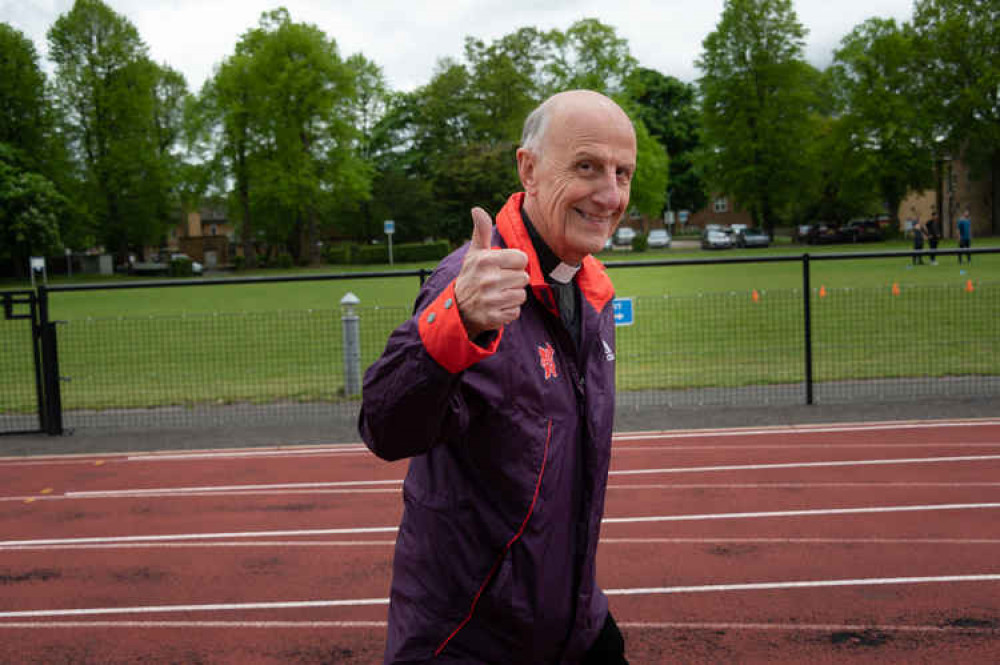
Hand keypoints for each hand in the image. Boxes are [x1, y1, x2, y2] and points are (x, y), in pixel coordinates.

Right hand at [454, 207, 528, 338]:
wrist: (457, 308)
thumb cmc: (472, 275)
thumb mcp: (475, 253)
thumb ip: (481, 231)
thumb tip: (476, 209)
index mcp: (485, 260)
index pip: (522, 259)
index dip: (515, 263)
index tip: (503, 267)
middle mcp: (487, 280)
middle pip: (524, 277)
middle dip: (514, 280)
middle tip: (499, 282)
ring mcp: (490, 300)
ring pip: (521, 295)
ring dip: (512, 296)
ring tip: (498, 294)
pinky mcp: (493, 318)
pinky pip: (516, 312)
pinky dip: (508, 311)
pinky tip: (496, 306)